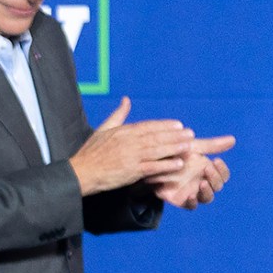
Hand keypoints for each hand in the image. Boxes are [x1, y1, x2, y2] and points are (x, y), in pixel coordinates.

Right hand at [69, 97, 193, 195]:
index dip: (164, 125)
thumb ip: (118, 115)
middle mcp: (129, 142)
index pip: (148, 126)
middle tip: (190, 133)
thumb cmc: (90, 152)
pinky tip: (178, 164)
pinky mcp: (131, 171)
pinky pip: (153, 167)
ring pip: (157, 150)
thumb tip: (126, 100)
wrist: (81, 172)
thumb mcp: (103, 129)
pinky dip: (166, 165)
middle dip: (174, 135)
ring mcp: (131, 157)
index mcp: (122, 131)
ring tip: (188, 146)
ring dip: (174, 148)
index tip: (178, 124)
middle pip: (156, 137)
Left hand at [147, 136, 233, 208]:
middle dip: (215, 178)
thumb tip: (233, 139)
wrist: (151, 162)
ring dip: (208, 191)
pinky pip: (191, 206)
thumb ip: (211, 145)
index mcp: (207, 171)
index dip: (222, 170)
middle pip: (217, 186)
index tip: (216, 160)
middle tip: (206, 168)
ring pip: (207, 197)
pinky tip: (191, 195)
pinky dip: (193, 202)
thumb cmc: (173, 153)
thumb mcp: (191, 147)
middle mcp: (202, 182)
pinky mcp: (180, 200)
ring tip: (202, 183)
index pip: (223, 175)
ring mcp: (193, 192)